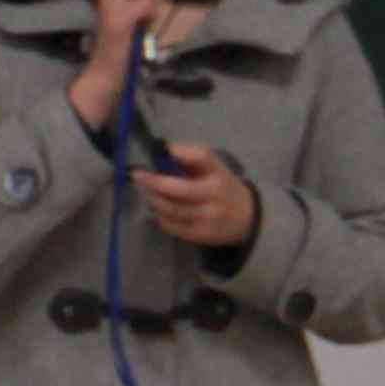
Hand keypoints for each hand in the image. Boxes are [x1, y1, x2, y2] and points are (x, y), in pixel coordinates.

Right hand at [73, 0, 172, 123]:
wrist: (106, 70)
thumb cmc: (121, 43)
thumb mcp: (130, 11)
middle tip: (153, 2)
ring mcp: (112, 5)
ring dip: (154, 1)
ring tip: (147, 16)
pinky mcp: (120, 20)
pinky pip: (146, 3)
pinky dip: (151, 13)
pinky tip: (144, 24)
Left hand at [136, 138, 258, 251]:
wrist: (247, 218)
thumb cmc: (221, 186)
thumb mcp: (213, 168)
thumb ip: (190, 158)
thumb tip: (161, 150)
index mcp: (218, 173)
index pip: (201, 156)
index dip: (179, 151)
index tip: (160, 150)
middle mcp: (216, 195)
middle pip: (179, 189)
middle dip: (154, 182)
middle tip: (137, 176)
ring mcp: (210, 218)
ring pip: (172, 209)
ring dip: (153, 199)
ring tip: (145, 191)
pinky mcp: (202, 235)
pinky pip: (173, 226)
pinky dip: (160, 216)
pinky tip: (157, 208)